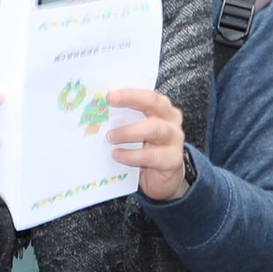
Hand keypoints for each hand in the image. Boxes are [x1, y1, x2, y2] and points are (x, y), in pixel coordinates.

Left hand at [107, 86, 188, 201]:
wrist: (163, 179)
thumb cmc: (146, 149)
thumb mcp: (136, 130)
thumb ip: (125, 119)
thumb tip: (98, 111)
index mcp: (162, 109)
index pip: (148, 94)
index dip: (130, 93)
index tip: (109, 95)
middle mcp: (171, 120)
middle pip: (155, 104)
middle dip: (131, 100)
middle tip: (109, 103)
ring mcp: (175, 139)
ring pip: (155, 129)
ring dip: (129, 131)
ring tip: (110, 137)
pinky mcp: (173, 159)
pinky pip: (152, 156)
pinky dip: (132, 155)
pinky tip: (118, 155)